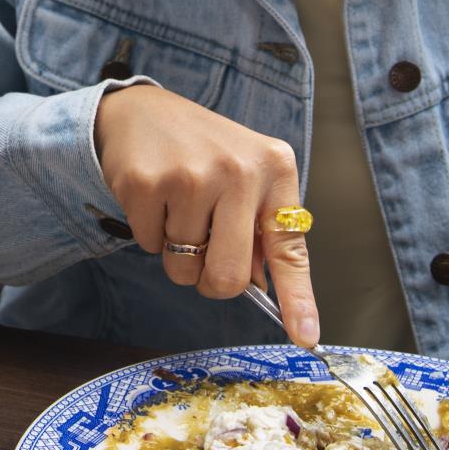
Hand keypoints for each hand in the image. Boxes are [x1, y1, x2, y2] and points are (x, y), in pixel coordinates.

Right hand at [94, 85, 318, 347]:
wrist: (142, 111)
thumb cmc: (204, 152)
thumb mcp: (247, 176)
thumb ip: (260, 229)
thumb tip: (268, 290)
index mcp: (274, 168)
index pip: (289, 247)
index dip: (297, 299)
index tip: (306, 338)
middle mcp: (238, 170)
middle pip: (229, 277)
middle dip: (211, 279)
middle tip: (203, 251)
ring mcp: (190, 176)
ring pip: (184, 268)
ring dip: (177, 253)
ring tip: (177, 207)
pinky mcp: (147, 183)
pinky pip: (150, 246)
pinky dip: (150, 233)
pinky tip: (155, 196)